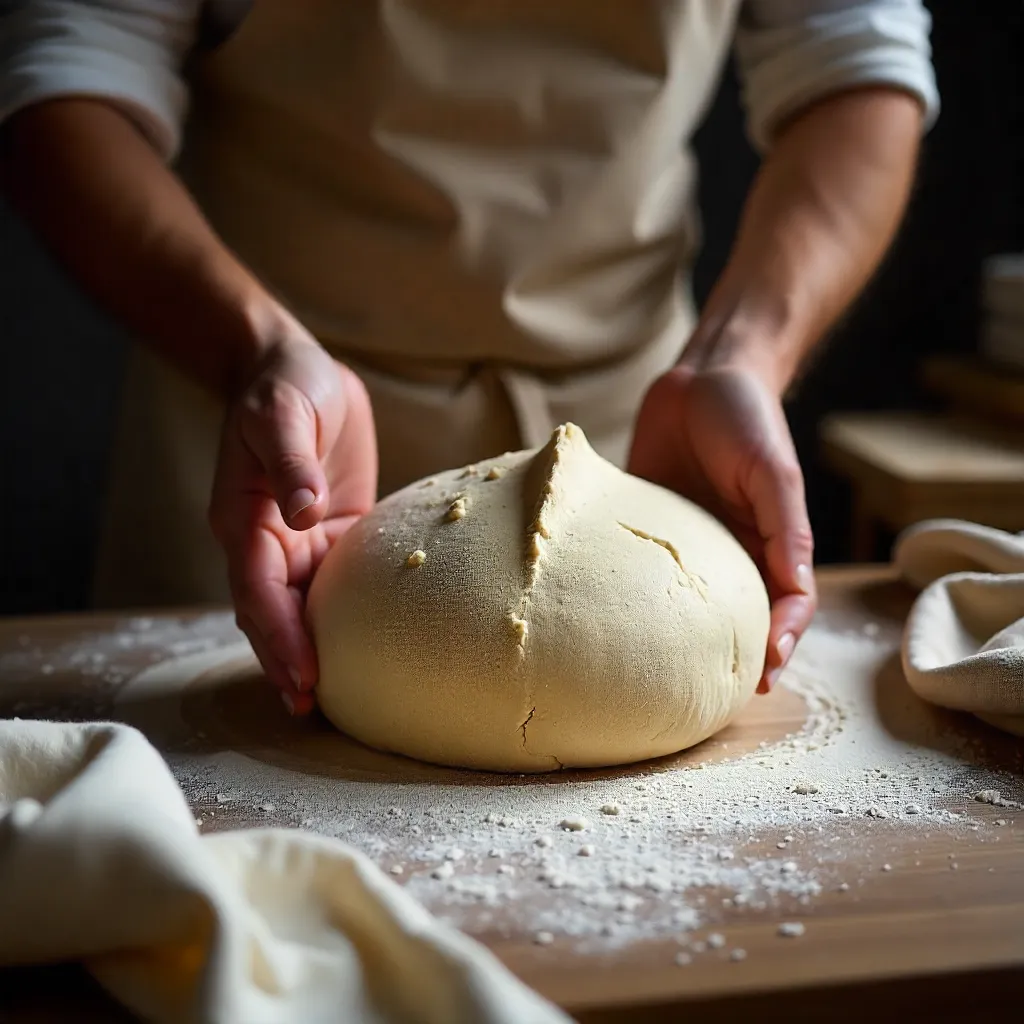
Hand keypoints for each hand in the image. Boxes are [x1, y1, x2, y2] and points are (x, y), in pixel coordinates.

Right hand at [208, 336, 377, 714]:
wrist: (297, 370)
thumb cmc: (285, 388)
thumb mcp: (284, 415)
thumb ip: (293, 463)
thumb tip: (304, 512)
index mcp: (243, 519)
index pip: (257, 590)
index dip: (279, 634)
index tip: (303, 673)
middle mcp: (265, 541)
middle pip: (271, 613)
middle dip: (287, 659)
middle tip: (310, 707)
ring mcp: (296, 542)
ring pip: (298, 608)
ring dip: (308, 650)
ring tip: (325, 700)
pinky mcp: (329, 535)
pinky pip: (331, 585)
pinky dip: (336, 620)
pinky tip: (357, 648)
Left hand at [628, 364, 815, 692]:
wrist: (698, 377)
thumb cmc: (747, 420)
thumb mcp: (773, 472)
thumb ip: (785, 527)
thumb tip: (796, 587)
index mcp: (769, 544)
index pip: (784, 606)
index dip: (780, 643)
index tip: (763, 675)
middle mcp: (730, 552)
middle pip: (735, 617)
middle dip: (731, 657)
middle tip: (713, 697)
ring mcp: (687, 545)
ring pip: (686, 605)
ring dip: (680, 641)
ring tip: (663, 678)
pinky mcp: (647, 528)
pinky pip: (640, 571)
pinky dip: (635, 600)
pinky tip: (615, 624)